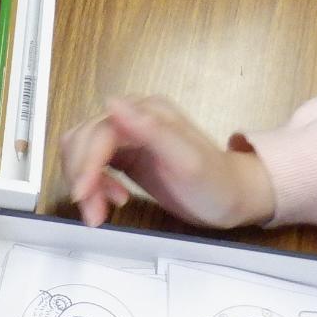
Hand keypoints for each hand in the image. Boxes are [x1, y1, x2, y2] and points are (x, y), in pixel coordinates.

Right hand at [58, 95, 275, 229]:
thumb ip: (151, 130)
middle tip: (92, 213)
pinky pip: (92, 163)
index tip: (82, 196)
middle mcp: (133, 117)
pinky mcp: (125, 154)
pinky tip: (112, 200)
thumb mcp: (188, 161)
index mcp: (147, 112)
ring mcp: (127, 135)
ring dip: (83, 182)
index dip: (86, 163)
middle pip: (83, 139)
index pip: (99, 132)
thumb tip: (112, 102)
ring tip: (100, 211)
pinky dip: (93, 183)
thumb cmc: (216, 184)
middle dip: (81, 176)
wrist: (234, 199)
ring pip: (81, 150)